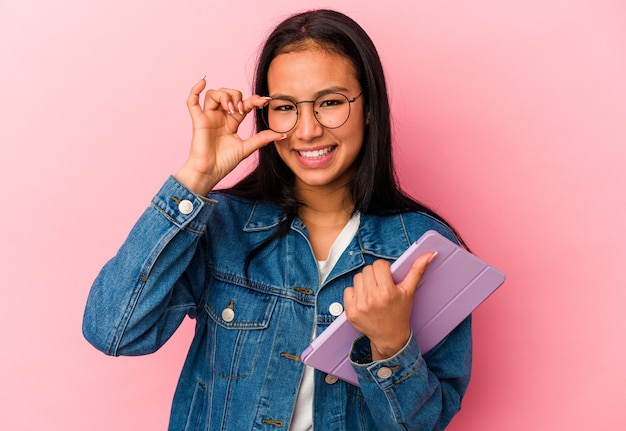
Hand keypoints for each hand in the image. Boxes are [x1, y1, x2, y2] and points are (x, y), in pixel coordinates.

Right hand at [175, 77, 285, 194]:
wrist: (210, 172)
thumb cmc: (225, 162)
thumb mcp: (247, 148)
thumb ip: (262, 139)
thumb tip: (282, 134)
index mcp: (232, 122)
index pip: (243, 104)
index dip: (254, 100)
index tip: (265, 101)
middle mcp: (220, 117)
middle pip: (228, 94)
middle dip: (237, 97)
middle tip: (241, 110)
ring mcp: (208, 118)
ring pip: (213, 94)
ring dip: (224, 96)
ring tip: (230, 109)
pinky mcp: (198, 121)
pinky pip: (192, 101)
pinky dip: (195, 90)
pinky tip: (202, 81)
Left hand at [343, 252, 436, 359]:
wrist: (390, 336)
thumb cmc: (400, 313)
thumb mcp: (409, 291)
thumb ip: (417, 270)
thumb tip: (429, 254)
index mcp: (387, 291)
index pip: (379, 264)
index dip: (384, 269)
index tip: (387, 277)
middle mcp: (372, 298)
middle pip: (367, 270)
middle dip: (374, 275)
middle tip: (380, 285)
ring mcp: (359, 305)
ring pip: (357, 278)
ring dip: (364, 283)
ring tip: (373, 292)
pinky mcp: (350, 311)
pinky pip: (347, 290)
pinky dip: (355, 293)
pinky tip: (364, 300)